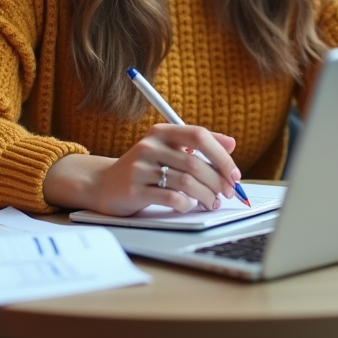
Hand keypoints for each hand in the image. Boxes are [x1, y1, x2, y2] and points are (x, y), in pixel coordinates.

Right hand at [86, 124, 240, 215]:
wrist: (102, 184)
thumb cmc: (144, 168)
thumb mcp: (168, 150)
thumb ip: (198, 145)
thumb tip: (231, 143)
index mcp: (161, 132)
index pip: (199, 136)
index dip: (221, 155)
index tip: (234, 173)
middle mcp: (149, 146)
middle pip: (195, 162)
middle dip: (218, 181)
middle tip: (227, 193)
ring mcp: (140, 168)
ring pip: (186, 182)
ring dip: (206, 195)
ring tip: (211, 202)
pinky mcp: (133, 190)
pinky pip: (170, 198)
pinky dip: (186, 204)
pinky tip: (188, 206)